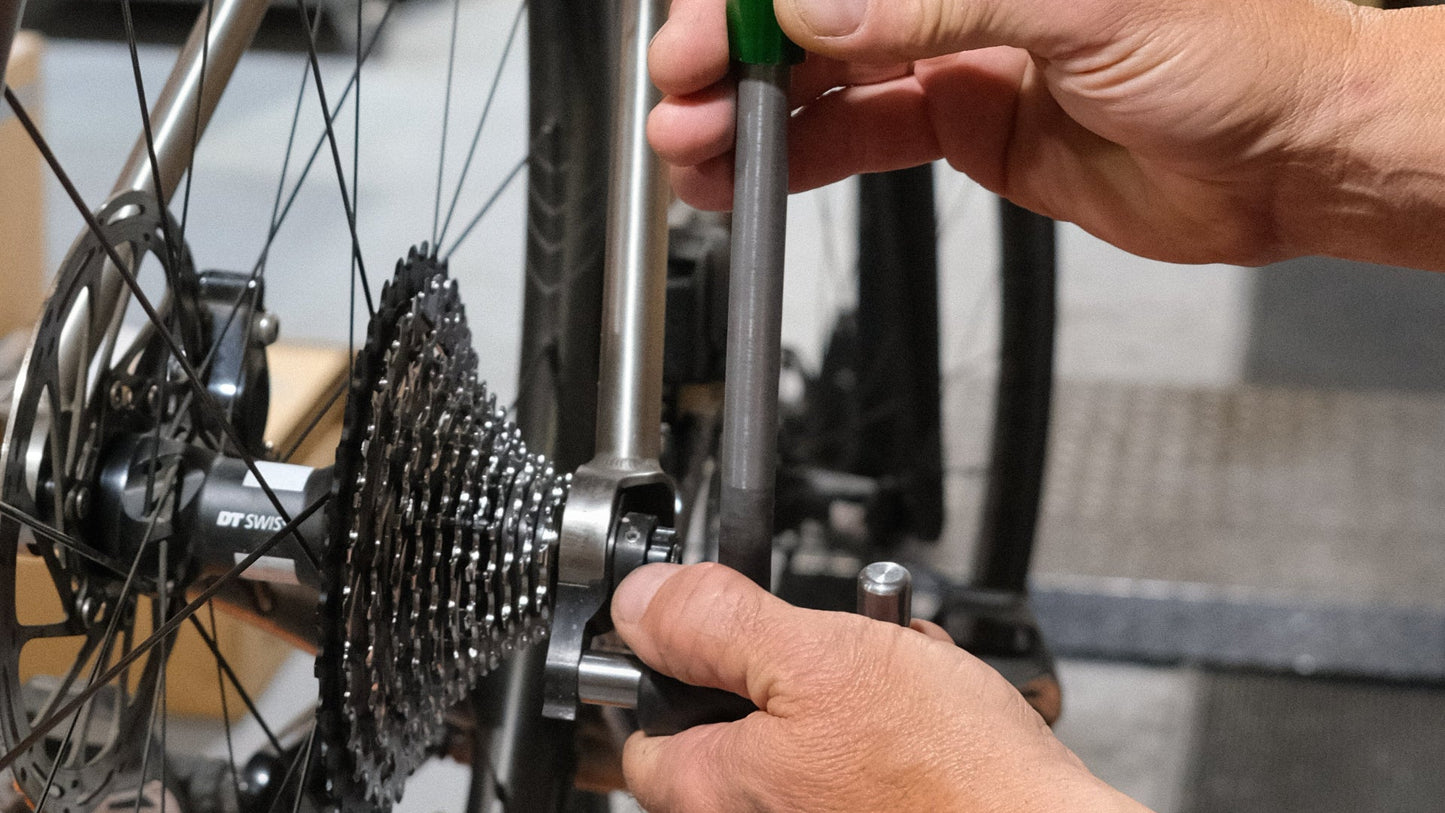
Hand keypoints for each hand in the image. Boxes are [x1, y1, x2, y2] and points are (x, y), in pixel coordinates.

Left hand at [611, 563, 1146, 811]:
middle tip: (840, 652)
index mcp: (715, 793)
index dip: (675, 668)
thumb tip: (641, 600)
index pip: (645, 734)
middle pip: (734, 730)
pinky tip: (926, 712)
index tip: (718, 637)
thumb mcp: (822, 659)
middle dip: (787, 672)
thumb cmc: (952, 772)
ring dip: (848, 690)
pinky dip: (885, 730)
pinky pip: (855, 767)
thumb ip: (717, 625)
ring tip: (901, 676)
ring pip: (804, 738)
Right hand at [649, 0, 1444, 268]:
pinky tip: (750, 174)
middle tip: (680, 94)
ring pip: (824, 76)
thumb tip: (815, 9)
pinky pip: (862, 135)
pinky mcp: (962, 123)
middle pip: (813, 9)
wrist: (1284, 157)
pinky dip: (800, 157)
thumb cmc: (1233, 53)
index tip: (711, 28)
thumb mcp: (1079, 9)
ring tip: (693, 147)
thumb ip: (934, 7)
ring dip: (750, 111)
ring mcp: (955, 52)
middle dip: (733, 49)